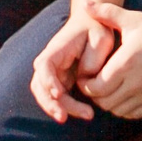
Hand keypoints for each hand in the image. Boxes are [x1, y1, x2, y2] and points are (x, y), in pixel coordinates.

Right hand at [29, 6, 120, 122]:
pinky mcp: (61, 81)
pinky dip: (67, 107)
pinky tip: (84, 112)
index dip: (48, 81)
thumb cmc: (97, 29)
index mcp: (57, 49)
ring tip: (86, 115)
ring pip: (47, 95)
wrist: (93, 23)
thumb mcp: (100, 38)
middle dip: (51, 103)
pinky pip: (58, 98)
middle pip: (40, 85)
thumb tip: (84, 78)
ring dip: (59, 108)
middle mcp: (50, 62)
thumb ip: (92, 59)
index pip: (44, 66)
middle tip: (65, 117)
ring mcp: (54, 72)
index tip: (58, 93)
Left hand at [75, 0, 141, 119]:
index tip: (86, 75)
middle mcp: (135, 83)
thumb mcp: (131, 18)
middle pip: (103, 102)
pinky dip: (124, 108)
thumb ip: (105, 12)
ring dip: (109, 103)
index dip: (85, 84)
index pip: (94, 88)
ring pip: (117, 110)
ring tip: (108, 89)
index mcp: (125, 63)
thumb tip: (85, 3)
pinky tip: (124, 95)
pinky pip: (133, 114)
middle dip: (94, 94)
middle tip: (94, 83)